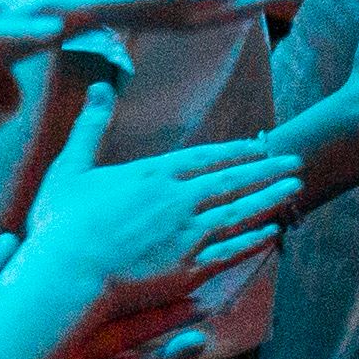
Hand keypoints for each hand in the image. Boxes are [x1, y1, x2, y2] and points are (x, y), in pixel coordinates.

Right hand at [15, 113, 299, 314]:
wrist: (66, 273)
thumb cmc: (61, 222)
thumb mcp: (71, 166)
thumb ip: (91, 126)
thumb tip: (99, 85)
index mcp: (152, 174)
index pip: (206, 158)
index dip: (236, 151)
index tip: (261, 146)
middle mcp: (178, 201)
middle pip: (233, 181)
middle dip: (267, 170)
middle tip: (297, 161)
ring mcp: (186, 236)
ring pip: (239, 213)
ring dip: (269, 199)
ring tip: (295, 189)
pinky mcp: (187, 269)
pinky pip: (230, 252)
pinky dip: (253, 241)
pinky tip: (272, 233)